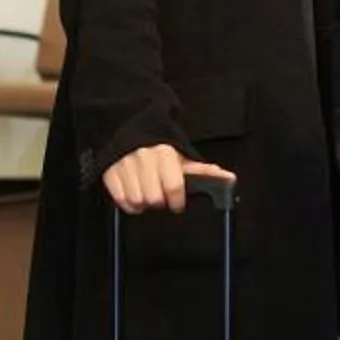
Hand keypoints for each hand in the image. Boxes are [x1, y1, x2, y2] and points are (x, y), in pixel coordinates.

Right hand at [101, 144, 235, 214]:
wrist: (132, 134)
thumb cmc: (161, 153)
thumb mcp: (182, 159)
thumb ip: (204, 171)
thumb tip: (229, 179)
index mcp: (164, 152)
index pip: (173, 187)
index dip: (177, 201)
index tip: (177, 205)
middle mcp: (143, 156)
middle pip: (154, 198)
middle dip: (160, 203)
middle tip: (162, 199)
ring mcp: (124, 163)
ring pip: (136, 201)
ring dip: (143, 205)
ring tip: (148, 197)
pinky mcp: (110, 171)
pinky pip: (120, 200)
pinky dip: (128, 205)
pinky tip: (135, 198)